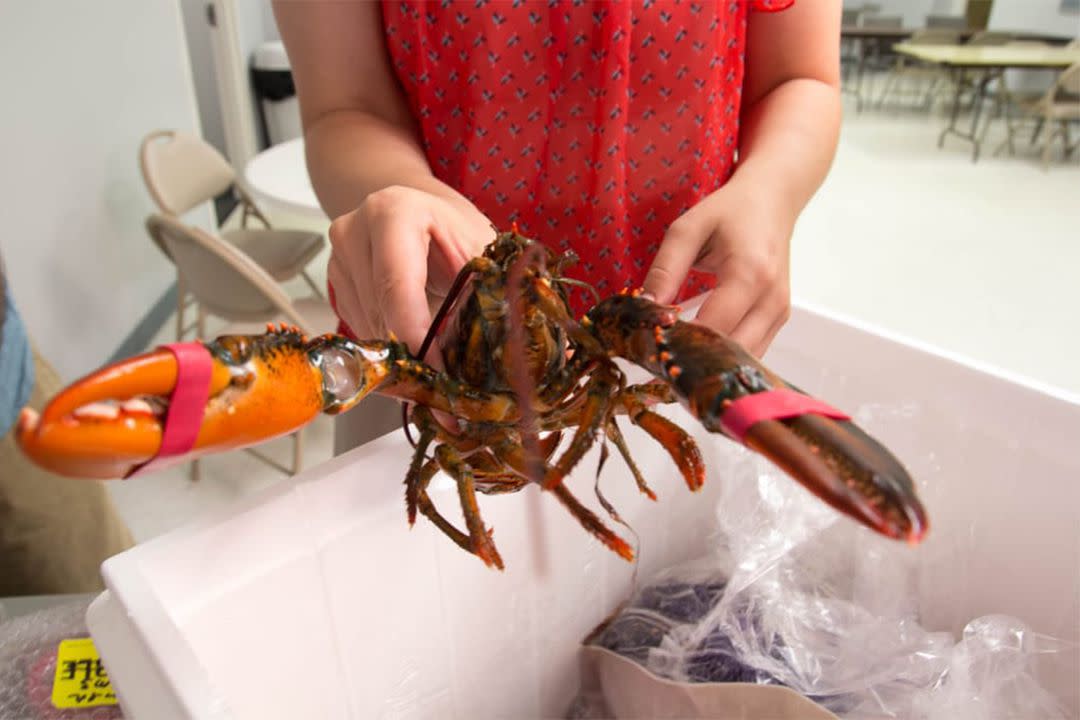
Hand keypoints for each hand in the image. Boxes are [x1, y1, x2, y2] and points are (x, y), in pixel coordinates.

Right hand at [327, 185, 493, 355]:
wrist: (430, 217)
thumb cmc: (458, 233)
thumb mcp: (480, 254)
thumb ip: (477, 290)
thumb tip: (481, 342)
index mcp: (395, 211)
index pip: (395, 283)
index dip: (414, 332)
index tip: (435, 370)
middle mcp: (356, 228)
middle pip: (378, 308)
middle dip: (411, 349)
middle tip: (443, 380)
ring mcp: (340, 254)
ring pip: (366, 324)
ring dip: (399, 349)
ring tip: (434, 358)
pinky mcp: (336, 280)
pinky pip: (358, 325)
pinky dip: (387, 342)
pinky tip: (412, 338)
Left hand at [641, 177, 793, 358]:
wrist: (771, 202)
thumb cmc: (730, 212)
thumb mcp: (688, 229)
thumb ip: (665, 269)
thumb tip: (645, 308)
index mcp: (750, 273)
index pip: (712, 326)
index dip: (680, 339)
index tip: (650, 342)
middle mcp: (772, 298)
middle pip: (731, 351)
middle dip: (694, 359)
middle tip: (659, 357)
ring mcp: (780, 312)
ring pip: (743, 358)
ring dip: (710, 363)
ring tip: (677, 356)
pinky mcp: (779, 319)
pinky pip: (752, 351)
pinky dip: (725, 356)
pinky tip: (699, 350)